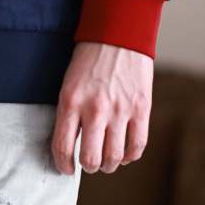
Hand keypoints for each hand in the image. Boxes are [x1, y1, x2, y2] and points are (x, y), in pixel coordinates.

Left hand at [52, 42, 152, 174]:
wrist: (118, 35)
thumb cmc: (90, 61)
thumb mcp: (69, 85)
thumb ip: (69, 115)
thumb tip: (71, 146)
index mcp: (71, 103)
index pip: (63, 148)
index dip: (64, 165)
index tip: (67, 169)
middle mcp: (95, 110)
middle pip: (91, 159)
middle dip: (89, 167)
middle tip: (90, 164)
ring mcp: (120, 111)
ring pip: (114, 157)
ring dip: (109, 165)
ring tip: (107, 161)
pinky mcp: (141, 108)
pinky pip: (137, 145)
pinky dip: (130, 156)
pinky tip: (125, 154)